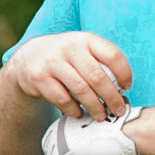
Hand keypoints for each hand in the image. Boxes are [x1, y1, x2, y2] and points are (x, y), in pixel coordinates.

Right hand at [3, 29, 133, 121]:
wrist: (28, 57)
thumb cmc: (65, 58)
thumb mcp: (82, 50)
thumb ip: (100, 62)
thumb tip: (121, 89)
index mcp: (85, 39)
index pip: (112, 55)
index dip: (124, 73)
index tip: (126, 88)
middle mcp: (69, 47)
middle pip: (97, 77)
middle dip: (111, 97)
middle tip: (118, 110)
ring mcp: (52, 62)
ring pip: (81, 90)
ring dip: (94, 107)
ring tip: (101, 116)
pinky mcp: (39, 77)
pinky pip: (62, 99)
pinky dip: (73, 110)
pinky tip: (78, 113)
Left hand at [41, 113, 145, 154]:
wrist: (132, 130)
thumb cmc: (125, 130)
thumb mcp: (100, 128)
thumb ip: (88, 134)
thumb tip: (85, 148)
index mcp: (70, 116)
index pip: (55, 137)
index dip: (61, 151)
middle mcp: (61, 125)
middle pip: (50, 149)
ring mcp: (60, 140)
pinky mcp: (63, 154)